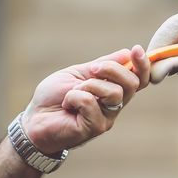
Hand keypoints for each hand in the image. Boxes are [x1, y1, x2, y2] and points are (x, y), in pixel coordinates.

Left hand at [20, 47, 150, 153]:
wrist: (33, 119)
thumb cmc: (55, 96)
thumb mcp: (79, 73)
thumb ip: (103, 65)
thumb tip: (127, 54)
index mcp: (114, 90)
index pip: (139, 79)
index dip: (143, 64)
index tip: (136, 49)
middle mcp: (115, 105)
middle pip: (132, 84)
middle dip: (113, 69)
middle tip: (93, 69)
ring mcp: (107, 118)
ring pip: (114, 93)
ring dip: (90, 85)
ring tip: (74, 91)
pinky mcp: (94, 128)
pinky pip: (91, 103)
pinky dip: (74, 97)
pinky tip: (67, 105)